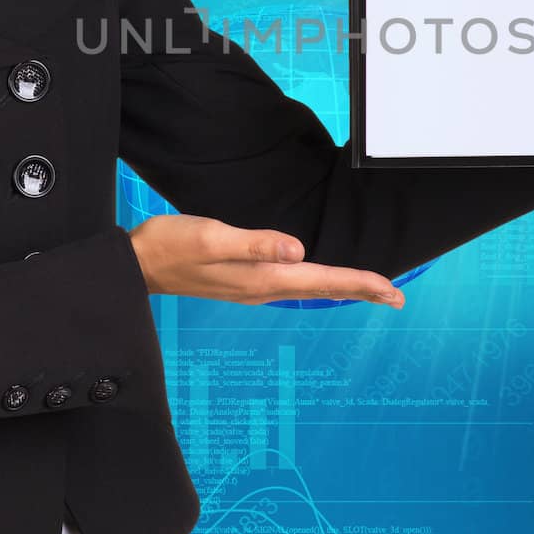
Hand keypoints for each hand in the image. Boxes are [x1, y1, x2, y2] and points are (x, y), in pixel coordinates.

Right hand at [127, 214, 405, 307]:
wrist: (135, 265)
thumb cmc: (170, 245)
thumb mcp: (212, 236)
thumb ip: (255, 243)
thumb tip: (298, 250)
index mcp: (260, 277)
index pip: (321, 280)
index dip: (360, 283)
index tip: (393, 290)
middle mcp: (261, 288)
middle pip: (322, 288)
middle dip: (361, 290)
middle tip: (398, 297)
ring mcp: (252, 288)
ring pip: (310, 288)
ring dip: (342, 287)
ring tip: (372, 289)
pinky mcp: (244, 281)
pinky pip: (293, 285)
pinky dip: (318, 282)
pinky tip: (321, 279)